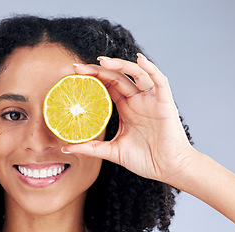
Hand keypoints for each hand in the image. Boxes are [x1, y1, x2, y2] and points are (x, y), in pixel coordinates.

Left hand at [63, 54, 196, 183]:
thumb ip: (91, 148)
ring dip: (120, 65)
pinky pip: (159, 81)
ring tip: (102, 61)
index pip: (106, 86)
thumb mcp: (113, 151)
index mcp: (125, 108)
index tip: (73, 75)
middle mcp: (137, 100)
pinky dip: (151, 68)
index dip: (91, 78)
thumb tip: (66, 148)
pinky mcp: (164, 102)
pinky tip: (139, 60)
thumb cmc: (145, 160)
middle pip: (116, 77)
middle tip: (77, 67)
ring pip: (135, 74)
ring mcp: (150, 100)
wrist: (168, 169)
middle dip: (97, 70)